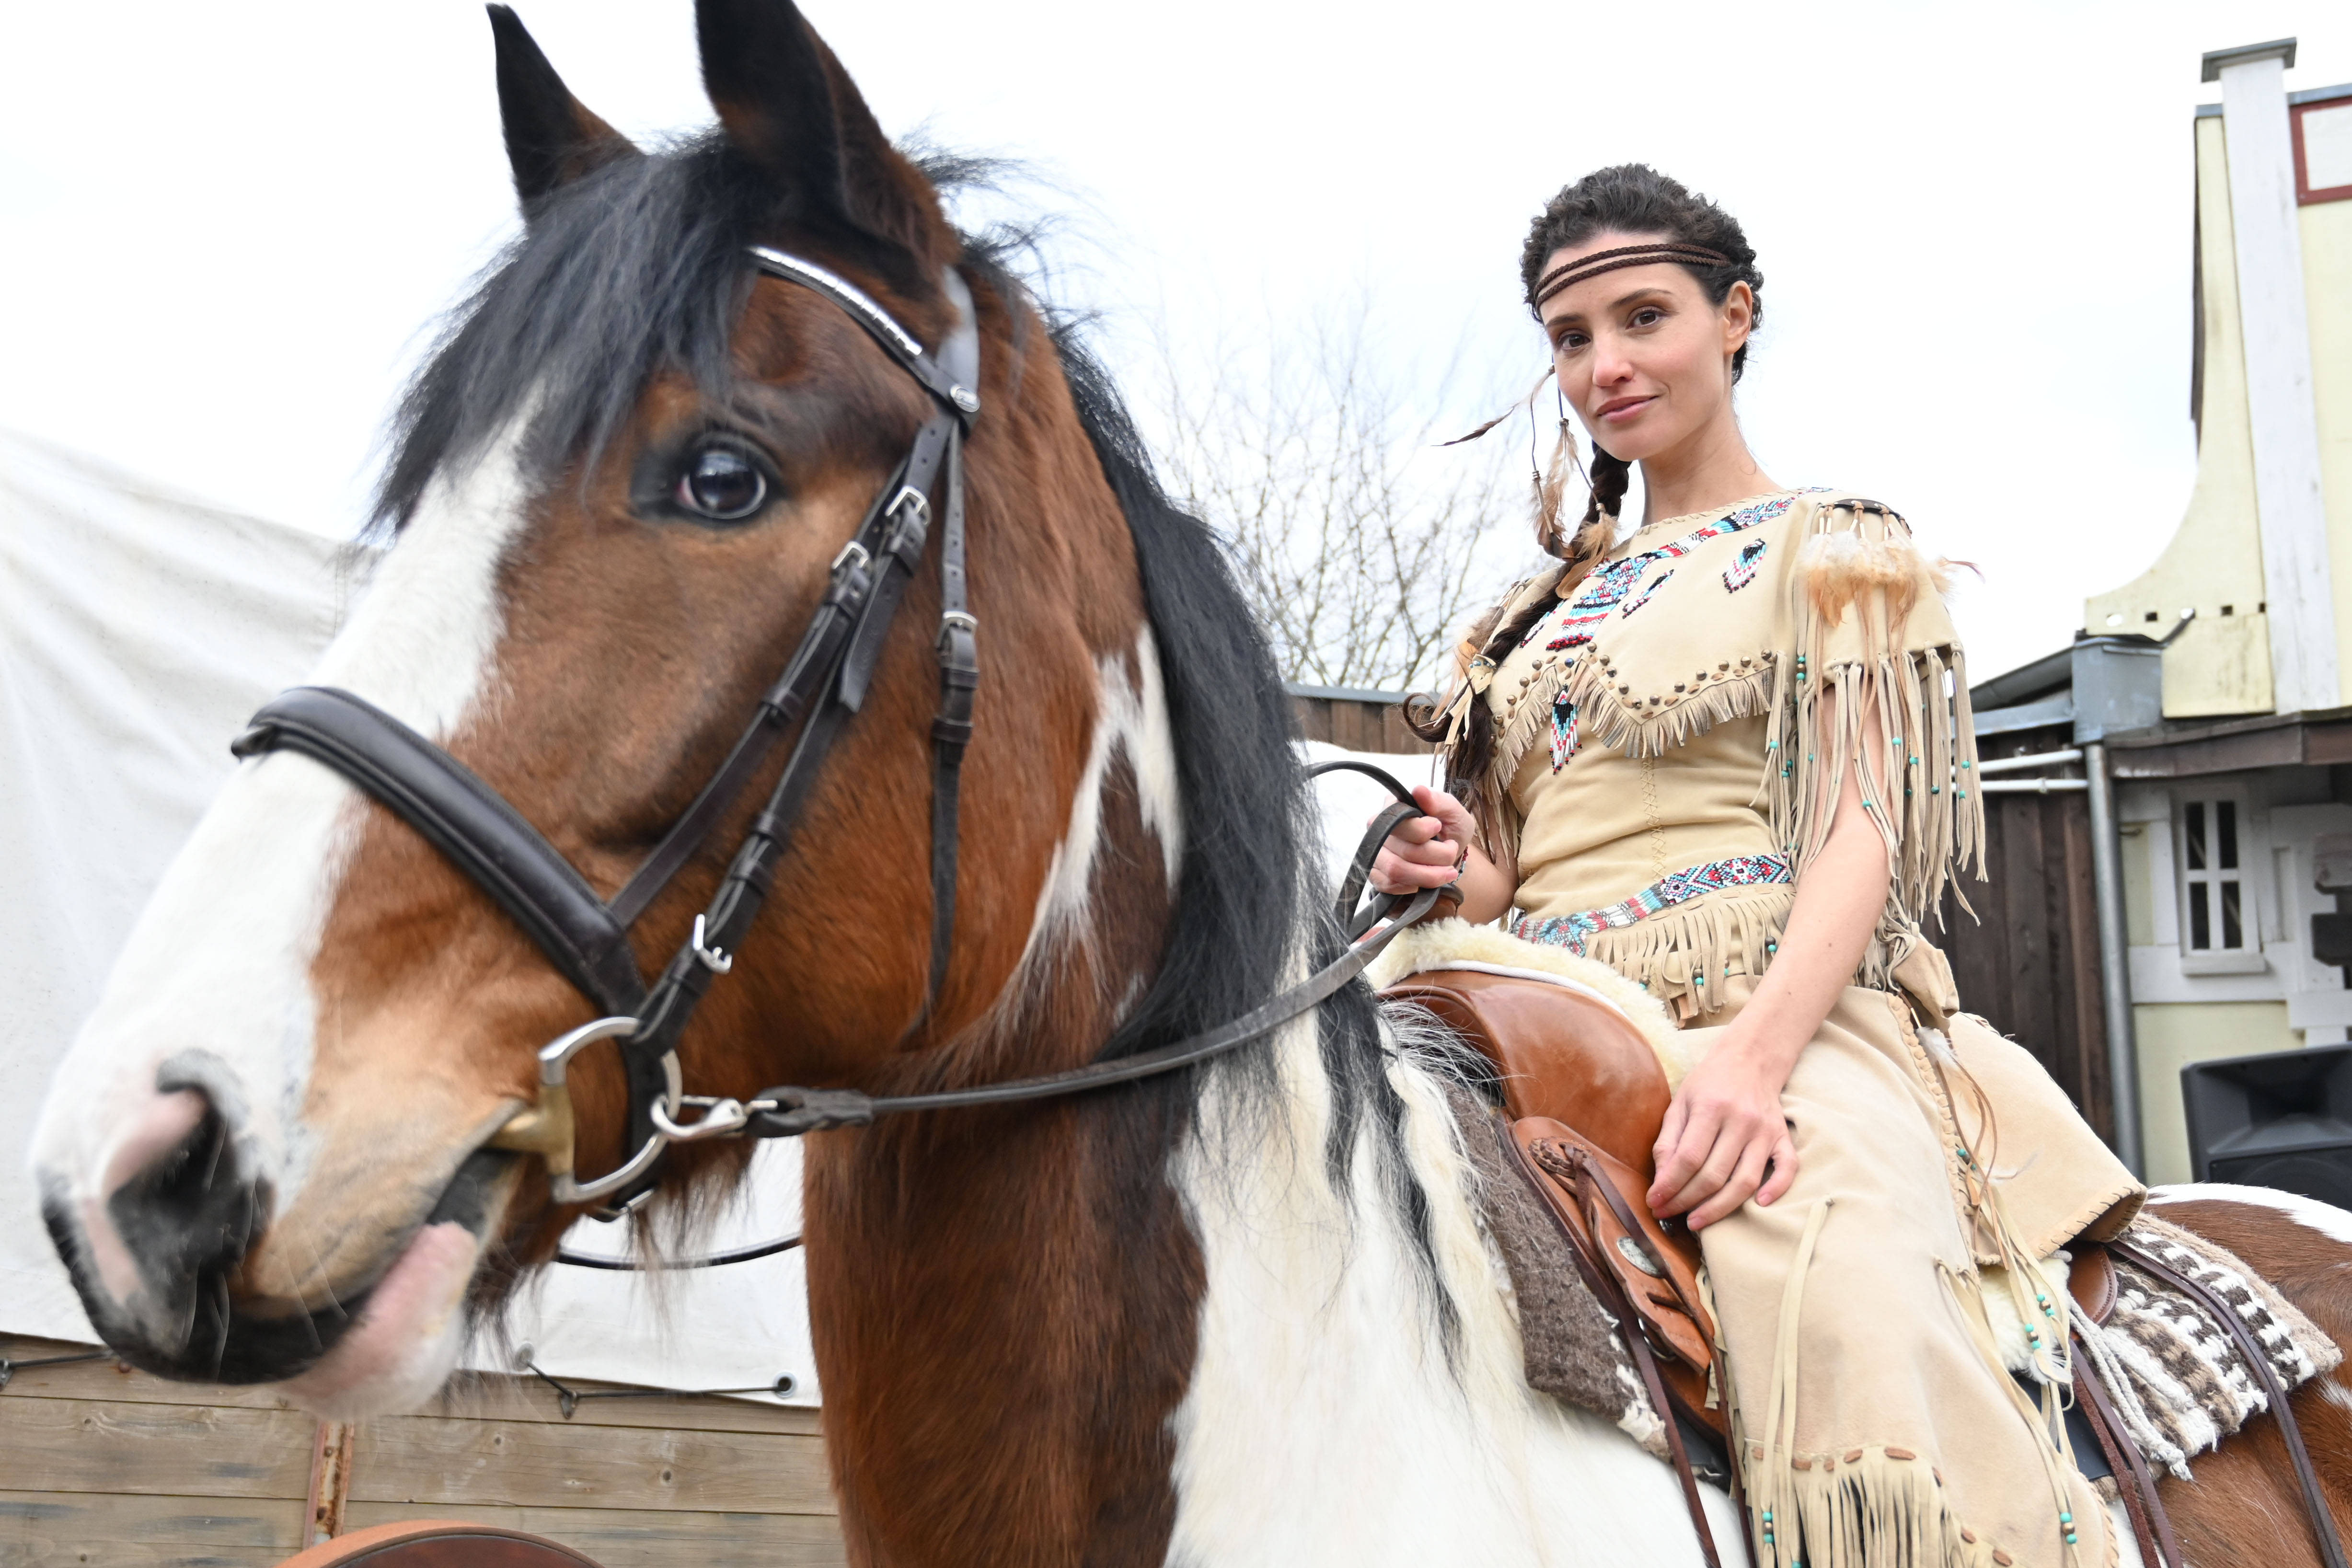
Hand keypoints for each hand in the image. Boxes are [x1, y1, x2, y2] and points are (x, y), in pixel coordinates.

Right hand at [1369, 786, 1473, 893]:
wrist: (1450, 852)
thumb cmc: (1450, 827)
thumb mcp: (1453, 811)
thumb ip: (1438, 801)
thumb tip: (1419, 790)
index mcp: (1393, 807)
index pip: (1397, 821)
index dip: (1421, 829)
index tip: (1439, 827)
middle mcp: (1378, 830)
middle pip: (1401, 850)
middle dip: (1436, 855)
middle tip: (1451, 850)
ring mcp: (1375, 853)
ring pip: (1396, 870)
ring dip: (1429, 874)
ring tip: (1448, 870)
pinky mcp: (1376, 875)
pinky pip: (1389, 885)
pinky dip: (1414, 885)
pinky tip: (1428, 880)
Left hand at [1646, 1033, 1798, 1230]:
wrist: (1750, 1059)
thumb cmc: (1709, 1084)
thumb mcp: (1680, 1103)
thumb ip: (1668, 1141)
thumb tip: (1661, 1182)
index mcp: (1710, 1108)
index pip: (1688, 1159)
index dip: (1670, 1186)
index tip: (1655, 1202)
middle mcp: (1741, 1121)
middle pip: (1714, 1175)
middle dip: (1687, 1201)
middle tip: (1669, 1214)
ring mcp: (1765, 1131)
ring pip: (1745, 1181)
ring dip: (1719, 1208)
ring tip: (1696, 1221)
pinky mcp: (1783, 1137)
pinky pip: (1787, 1168)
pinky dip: (1777, 1189)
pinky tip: (1758, 1205)